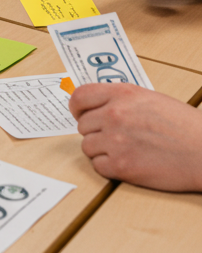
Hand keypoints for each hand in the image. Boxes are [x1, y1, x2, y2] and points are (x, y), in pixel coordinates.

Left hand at [71, 84, 201, 189]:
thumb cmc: (183, 125)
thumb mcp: (148, 98)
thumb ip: (121, 99)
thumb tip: (99, 106)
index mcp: (121, 93)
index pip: (79, 96)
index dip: (77, 107)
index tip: (79, 114)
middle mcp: (114, 114)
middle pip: (82, 125)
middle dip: (94, 131)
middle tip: (110, 136)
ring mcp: (116, 141)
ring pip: (87, 146)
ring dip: (100, 150)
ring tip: (120, 150)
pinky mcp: (122, 166)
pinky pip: (98, 166)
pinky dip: (107, 167)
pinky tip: (124, 163)